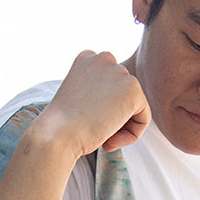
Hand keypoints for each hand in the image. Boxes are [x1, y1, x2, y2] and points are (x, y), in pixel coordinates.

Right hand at [30, 50, 150, 159]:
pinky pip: (144, 118)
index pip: (109, 85)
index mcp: (86, 58)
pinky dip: (132, 135)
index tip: (87, 122)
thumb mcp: (78, 100)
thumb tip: (119, 103)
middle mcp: (104, 58)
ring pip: (135, 107)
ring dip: (122, 127)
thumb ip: (99, 94)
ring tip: (103, 138)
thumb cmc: (62, 126)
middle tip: (95, 132)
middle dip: (114, 116)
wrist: (56, 135)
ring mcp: (119, 72)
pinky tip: (110, 140)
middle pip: (123, 94)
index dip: (102, 109)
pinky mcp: (133, 89)